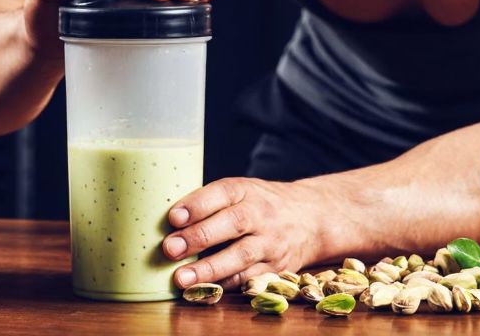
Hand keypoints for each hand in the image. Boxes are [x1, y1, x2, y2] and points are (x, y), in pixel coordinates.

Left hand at [163, 177, 330, 289]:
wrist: (310, 217)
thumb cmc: (261, 203)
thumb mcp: (240, 191)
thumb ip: (209, 203)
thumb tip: (168, 224)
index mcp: (247, 190)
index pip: (222, 193)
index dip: (197, 205)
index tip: (173, 217)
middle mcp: (262, 214)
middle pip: (232, 224)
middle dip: (199, 237)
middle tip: (170, 249)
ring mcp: (271, 242)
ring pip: (241, 256)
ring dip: (209, 269)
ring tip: (181, 279)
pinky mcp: (276, 266)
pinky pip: (248, 278)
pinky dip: (224, 284)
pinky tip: (202, 289)